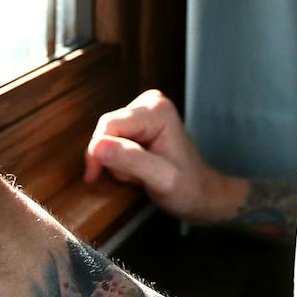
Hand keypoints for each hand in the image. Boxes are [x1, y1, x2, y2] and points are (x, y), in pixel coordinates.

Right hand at [83, 90, 232, 223]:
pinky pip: (113, 139)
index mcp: (157, 110)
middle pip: (106, 129)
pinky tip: (136, 167)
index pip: (109, 126)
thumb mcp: (160, 179)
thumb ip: (130, 160)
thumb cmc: (187, 188)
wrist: (202, 193)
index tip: (95, 177)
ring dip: (115, 160)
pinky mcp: (139, 121)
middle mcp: (150, 103)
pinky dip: (118, 158)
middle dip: (111, 157)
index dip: (97, 152)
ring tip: (138, 173)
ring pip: (107, 136)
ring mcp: (144, 110)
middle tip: (132, 177)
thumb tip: (97, 147)